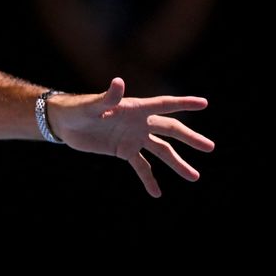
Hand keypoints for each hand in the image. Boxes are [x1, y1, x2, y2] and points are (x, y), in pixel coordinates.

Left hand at [51, 77, 215, 196]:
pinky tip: (157, 193)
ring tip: (194, 177)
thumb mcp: (93, 105)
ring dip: (176, 163)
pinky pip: (141, 166)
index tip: (204, 103)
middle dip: (190, 138)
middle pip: (170, 130)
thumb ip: (108, 97)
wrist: (65, 123)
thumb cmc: (78, 109)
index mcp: (135, 108)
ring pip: (161, 151)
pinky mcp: (124, 151)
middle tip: (210, 147)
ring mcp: (134, 137)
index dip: (183, 103)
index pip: (164, 105)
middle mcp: (140, 122)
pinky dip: (149, 179)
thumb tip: (119, 81)